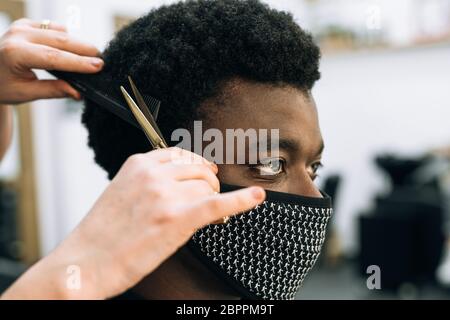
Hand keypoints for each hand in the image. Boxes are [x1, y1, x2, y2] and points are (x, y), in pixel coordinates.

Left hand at [0, 18, 103, 103]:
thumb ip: (53, 91)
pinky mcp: (26, 23)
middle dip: (84, 50)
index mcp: (14, 53)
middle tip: (103, 60)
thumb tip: (79, 92)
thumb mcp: (25, 93)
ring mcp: (21, 26)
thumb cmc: (3, 86)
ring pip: (60, 32)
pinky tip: (73, 49)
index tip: (98, 66)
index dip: (78, 62)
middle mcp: (18, 35)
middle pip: (60, 40)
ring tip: (92, 57)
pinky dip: (66, 38)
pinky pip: (54, 27)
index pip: (53, 57)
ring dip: (78, 44)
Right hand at [1, 148, 264, 298]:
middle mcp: (153, 174)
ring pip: (208, 187)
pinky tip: (256, 197)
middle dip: (208, 184)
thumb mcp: (122, 192)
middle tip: (207, 200)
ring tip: (209, 215)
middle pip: (200, 170)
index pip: (182, 155)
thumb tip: (184, 181)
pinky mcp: (177, 219)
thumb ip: (150, 181)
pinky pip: (217, 203)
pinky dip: (241, 200)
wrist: (87, 262)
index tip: (203, 178)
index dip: (196, 169)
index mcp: (139, 164)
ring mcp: (166, 195)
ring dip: (212, 199)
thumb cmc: (103, 233)